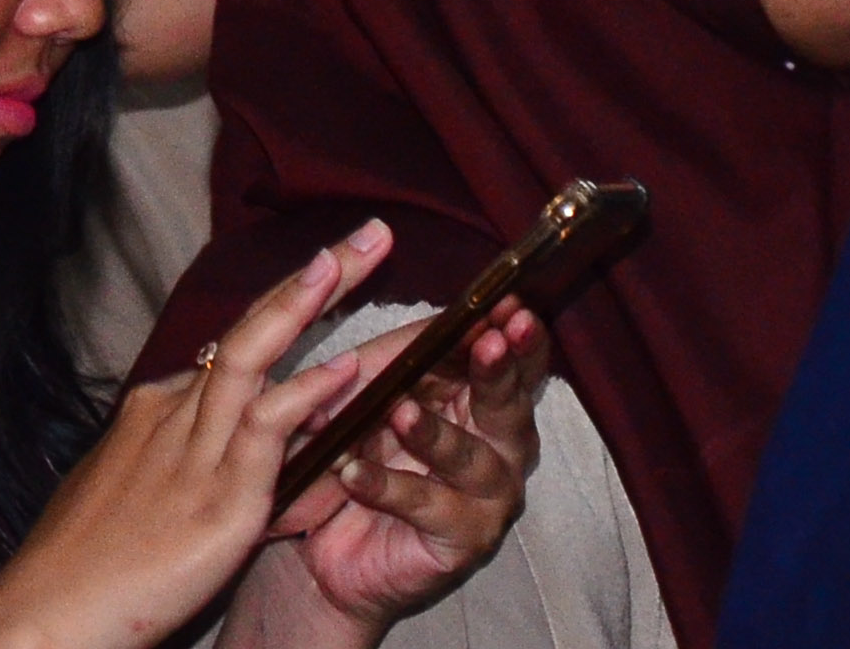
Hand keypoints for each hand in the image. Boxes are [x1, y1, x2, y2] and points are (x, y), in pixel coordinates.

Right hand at [0, 223, 397, 648]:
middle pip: (253, 327)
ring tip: (356, 258)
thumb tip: (206, 453)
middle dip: (314, 276)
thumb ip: (174, 465)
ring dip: (312, 304)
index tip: (331, 271)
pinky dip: (308, 395)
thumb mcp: (127, 494)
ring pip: (261, 358)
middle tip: (371, 232)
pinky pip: (267, 431)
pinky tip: (347, 370)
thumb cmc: (81, 569)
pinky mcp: (215, 501)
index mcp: (155, 412)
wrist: (44, 616)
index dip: (289, 305)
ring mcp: (193, 453)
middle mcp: (173, 415)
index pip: (236, 345)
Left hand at [271, 298, 549, 628]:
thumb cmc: (365, 456)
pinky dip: (386, 486)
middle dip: (498, 370)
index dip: (514, 332)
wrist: (334, 546)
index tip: (508, 302)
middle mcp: (501, 448)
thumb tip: (422, 314)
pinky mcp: (463, 540)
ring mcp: (487, 498)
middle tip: (489, 342)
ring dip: (433, 433)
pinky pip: (424, 507)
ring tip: (400, 413)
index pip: (514, 361)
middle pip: (508, 404)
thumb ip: (402, 359)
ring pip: (468, 458)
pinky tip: (352, 472)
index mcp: (486, 402)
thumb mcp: (376, 397)